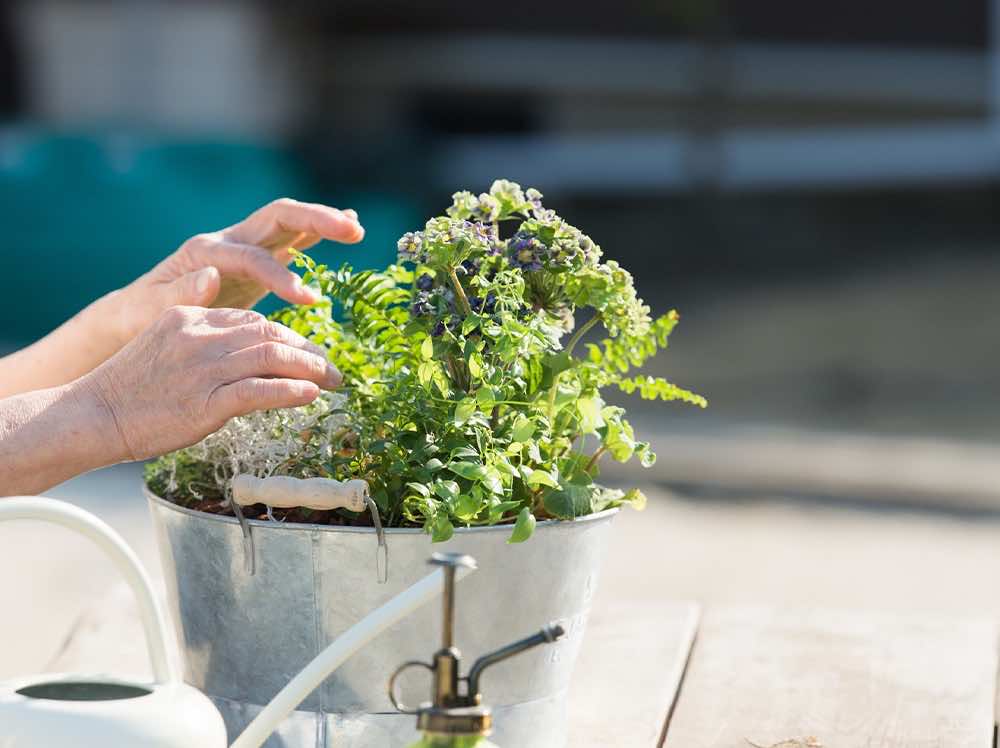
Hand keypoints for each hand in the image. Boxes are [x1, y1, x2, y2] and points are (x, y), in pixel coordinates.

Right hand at [79, 305, 340, 461]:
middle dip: (308, 351)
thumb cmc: (130, 389)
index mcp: (190, 316)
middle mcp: (200, 336)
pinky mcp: (205, 402)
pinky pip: (260, 391)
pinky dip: (291, 391)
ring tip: (332, 382)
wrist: (92, 415)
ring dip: (310, 370)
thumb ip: (207, 342)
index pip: (254, 320)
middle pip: (270, 334)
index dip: (289, 337)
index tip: (308, 353)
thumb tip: (250, 350)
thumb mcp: (166, 347)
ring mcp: (203, 368)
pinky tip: (310, 395)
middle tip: (332, 369)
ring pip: (272, 357)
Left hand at [110, 198, 363, 345]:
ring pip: (289, 221)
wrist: (137, 312)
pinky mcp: (258, 257)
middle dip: (315, 221)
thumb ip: (179, 296)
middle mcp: (228, 239)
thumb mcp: (151, 312)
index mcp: (205, 252)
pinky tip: (349, 224)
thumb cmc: (141, 318)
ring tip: (356, 228)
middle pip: (277, 217)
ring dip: (323, 221)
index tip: (310, 300)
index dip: (281, 275)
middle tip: (351, 232)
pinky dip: (319, 230)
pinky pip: (292, 237)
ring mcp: (244, 245)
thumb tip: (211, 277)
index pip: (251, 257)